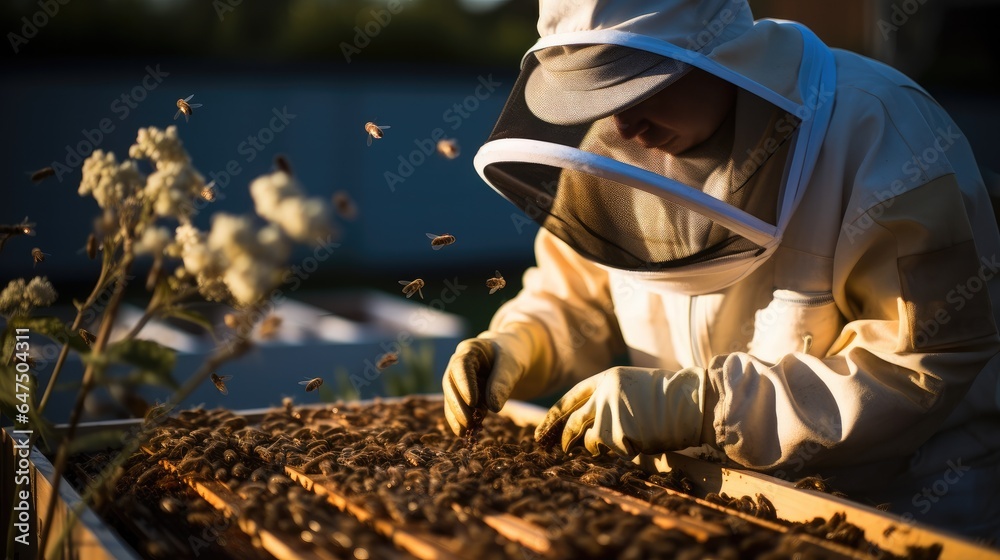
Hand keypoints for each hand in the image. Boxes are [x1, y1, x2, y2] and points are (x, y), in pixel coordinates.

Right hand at [442, 324, 548, 435]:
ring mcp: (458, 379)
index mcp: (470, 349)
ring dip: (457, 415)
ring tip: (466, 431)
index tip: (472, 402)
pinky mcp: (463, 393)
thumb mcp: (513, 365)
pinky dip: (461, 419)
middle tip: (468, 422)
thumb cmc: (513, 355)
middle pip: (450, 383)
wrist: (514, 355)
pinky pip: (458, 406)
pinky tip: (466, 432)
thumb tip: (494, 408)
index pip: (461, 366)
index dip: (464, 384)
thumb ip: (503, 382)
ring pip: (451, 397)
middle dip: (457, 404)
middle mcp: (458, 364)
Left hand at [534, 366, 705, 457]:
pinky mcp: (616, 433)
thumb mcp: (632, 388)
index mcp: (606, 378)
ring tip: (615, 444)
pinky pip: (609, 450)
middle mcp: (603, 393)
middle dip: (561, 436)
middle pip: (572, 419)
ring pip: (588, 440)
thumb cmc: (668, 398)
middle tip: (555, 448)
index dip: (555, 415)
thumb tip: (583, 424)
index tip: (543, 429)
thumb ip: (608, 398)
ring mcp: (608, 413)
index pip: (571, 397)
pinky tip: (638, 442)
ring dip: (597, 447)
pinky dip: (620, 451)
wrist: (692, 402)